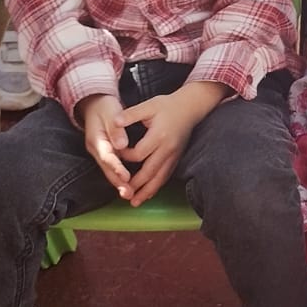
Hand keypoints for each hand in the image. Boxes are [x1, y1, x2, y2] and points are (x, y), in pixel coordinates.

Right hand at [77, 93, 131, 194]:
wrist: (95, 104)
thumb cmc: (104, 106)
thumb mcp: (110, 112)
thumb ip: (116, 128)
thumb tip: (122, 145)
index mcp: (96, 138)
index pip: (106, 156)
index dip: (116, 167)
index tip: (126, 176)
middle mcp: (96, 149)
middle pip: (106, 169)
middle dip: (118, 182)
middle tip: (129, 193)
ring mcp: (100, 153)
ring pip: (109, 171)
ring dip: (120, 184)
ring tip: (131, 195)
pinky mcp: (106, 154)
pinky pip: (113, 168)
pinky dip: (121, 178)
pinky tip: (130, 186)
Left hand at [118, 83, 223, 205]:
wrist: (191, 107)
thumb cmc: (168, 105)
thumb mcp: (149, 105)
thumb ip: (131, 114)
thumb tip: (114, 122)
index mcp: (159, 136)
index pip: (139, 154)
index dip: (126, 157)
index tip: (116, 156)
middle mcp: (167, 149)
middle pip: (150, 171)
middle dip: (135, 184)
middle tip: (122, 193)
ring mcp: (174, 155)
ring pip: (160, 178)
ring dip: (147, 191)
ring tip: (135, 202)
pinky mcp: (177, 157)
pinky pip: (166, 175)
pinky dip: (157, 186)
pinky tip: (149, 193)